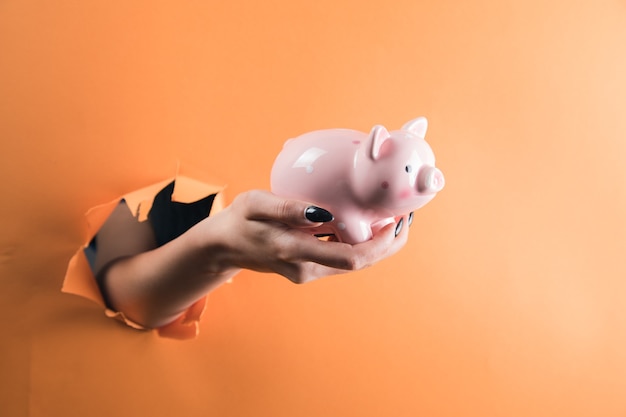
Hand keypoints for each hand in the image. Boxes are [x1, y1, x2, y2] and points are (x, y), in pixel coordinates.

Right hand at [197, 190, 408, 283]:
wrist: (225, 246)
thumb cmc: (240, 220)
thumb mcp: (256, 204)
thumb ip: (287, 208)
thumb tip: (324, 213)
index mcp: (295, 252)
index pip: (351, 257)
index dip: (381, 243)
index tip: (397, 220)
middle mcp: (307, 269)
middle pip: (361, 263)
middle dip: (388, 243)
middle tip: (406, 215)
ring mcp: (310, 271)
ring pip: (355, 262)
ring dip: (378, 243)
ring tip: (394, 215)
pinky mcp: (311, 267)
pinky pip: (343, 257)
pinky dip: (361, 242)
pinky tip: (370, 222)